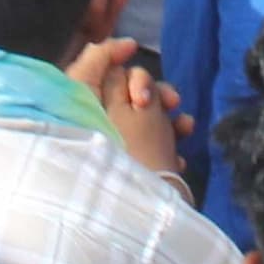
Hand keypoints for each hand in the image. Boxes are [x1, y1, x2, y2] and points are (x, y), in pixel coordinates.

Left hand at [67, 36, 183, 176]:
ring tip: (184, 127)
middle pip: (116, 89)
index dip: (110, 51)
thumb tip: (111, 59)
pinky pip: (139, 146)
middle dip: (149, 89)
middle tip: (171, 101)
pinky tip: (179, 157)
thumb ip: (128, 79)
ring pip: (134, 118)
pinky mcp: (119, 172)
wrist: (141, 217)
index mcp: (78, 105)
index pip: (87, 65)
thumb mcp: (136, 107)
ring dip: (164, 118)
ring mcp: (102, 151)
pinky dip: (160, 146)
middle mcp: (83, 125)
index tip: (133, 46)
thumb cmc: (138, 154)